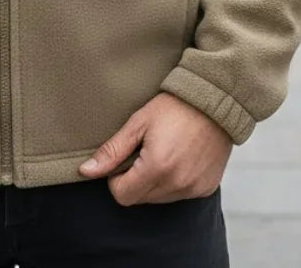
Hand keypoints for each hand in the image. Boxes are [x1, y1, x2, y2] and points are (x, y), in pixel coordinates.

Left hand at [77, 92, 232, 205]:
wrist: (214, 101)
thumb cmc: (173, 107)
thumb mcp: (138, 123)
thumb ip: (112, 151)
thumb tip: (86, 171)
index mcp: (157, 168)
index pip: (122, 195)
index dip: (116, 178)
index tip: (125, 157)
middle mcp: (177, 184)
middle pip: (140, 198)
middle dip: (135, 179)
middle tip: (144, 150)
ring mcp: (193, 189)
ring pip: (159, 199)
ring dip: (154, 182)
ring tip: (163, 151)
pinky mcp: (206, 188)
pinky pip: (180, 195)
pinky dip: (174, 181)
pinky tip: (180, 157)